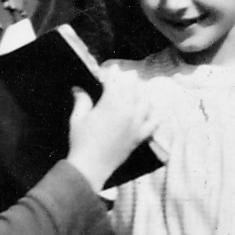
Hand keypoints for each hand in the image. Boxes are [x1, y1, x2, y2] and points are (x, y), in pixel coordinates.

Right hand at [67, 69, 157, 191]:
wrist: (91, 166)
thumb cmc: (81, 141)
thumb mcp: (78, 118)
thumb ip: (81, 100)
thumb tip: (78, 88)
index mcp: (111, 103)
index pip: (115, 81)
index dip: (113, 73)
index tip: (112, 68)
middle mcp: (127, 111)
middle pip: (132, 89)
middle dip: (129, 79)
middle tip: (127, 74)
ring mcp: (136, 124)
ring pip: (146, 102)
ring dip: (142, 93)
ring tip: (139, 89)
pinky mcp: (140, 136)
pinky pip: (153, 123)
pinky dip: (156, 116)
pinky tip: (157, 112)